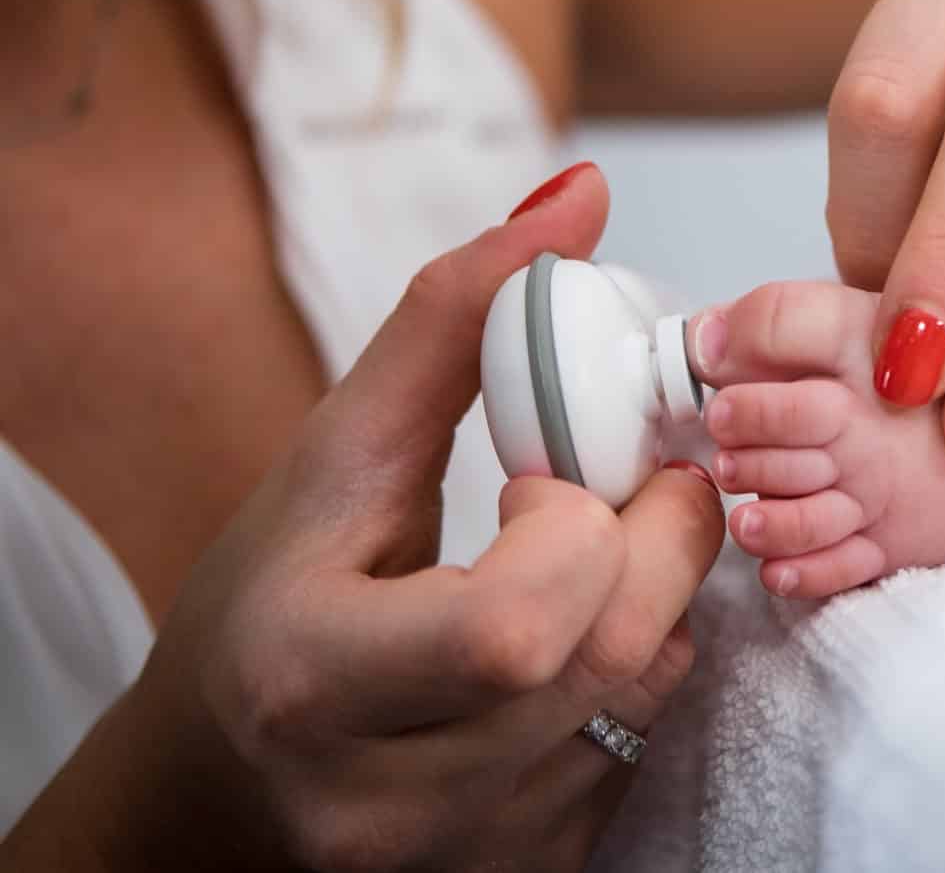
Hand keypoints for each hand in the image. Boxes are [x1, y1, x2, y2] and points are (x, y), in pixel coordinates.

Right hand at [23, 166, 725, 871]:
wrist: (227, 786)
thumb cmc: (270, 610)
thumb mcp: (331, 461)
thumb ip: (451, 323)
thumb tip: (580, 198)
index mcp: (316, 680)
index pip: (518, 625)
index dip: (577, 528)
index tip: (551, 479)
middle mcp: (391, 795)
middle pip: (614, 655)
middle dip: (659, 542)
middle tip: (629, 493)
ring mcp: (469, 848)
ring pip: (652, 696)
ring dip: (656, 602)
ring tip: (590, 567)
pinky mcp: (532, 872)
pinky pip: (647, 748)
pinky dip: (637, 676)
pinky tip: (572, 654)